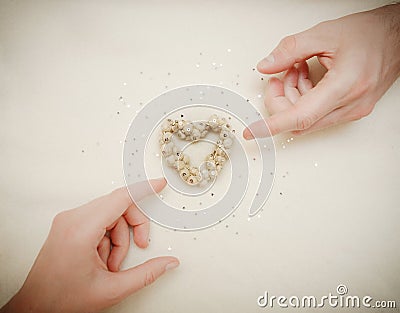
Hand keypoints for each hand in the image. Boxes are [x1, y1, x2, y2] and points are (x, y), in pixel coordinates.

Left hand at [0, 179, 178, 312]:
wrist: (36, 307)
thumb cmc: (62, 299)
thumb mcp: (111, 289)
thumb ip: (146, 274)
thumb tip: (167, 263)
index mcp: (81, 230)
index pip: (120, 198)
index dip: (143, 190)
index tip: (158, 184)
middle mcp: (72, 219)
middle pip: (117, 206)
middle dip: (134, 226)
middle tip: (141, 245)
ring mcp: (68, 221)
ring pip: (110, 215)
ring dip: (119, 237)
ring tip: (112, 263)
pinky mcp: (68, 226)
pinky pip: (99, 221)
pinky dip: (108, 238)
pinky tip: (103, 258)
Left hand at [244, 4, 399, 137]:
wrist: (399, 36)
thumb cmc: (372, 34)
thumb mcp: (325, 34)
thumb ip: (290, 50)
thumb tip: (267, 66)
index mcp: (345, 86)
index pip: (300, 117)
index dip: (272, 125)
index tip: (253, 131)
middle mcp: (350, 105)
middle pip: (299, 120)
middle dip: (279, 101)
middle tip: (277, 77)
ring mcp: (352, 110)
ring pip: (307, 119)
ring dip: (292, 98)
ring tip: (295, 70)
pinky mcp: (351, 109)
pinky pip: (318, 114)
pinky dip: (304, 98)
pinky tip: (305, 77)